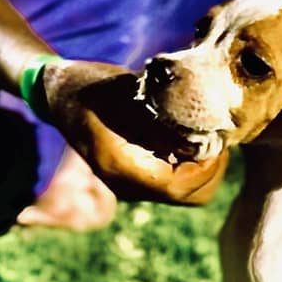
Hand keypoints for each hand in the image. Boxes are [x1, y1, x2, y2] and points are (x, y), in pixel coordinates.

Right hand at [41, 60, 227, 204]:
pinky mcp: (138, 179)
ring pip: (187, 194)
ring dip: (206, 169)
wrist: (61, 94)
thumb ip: (163, 118)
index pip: (177, 185)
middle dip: (212, 170)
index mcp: (120, 166)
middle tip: (220, 139)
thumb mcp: (129, 92)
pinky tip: (195, 140)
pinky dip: (194, 166)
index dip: (206, 167)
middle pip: (189, 196)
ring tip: (211, 138)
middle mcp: (126, 184)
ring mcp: (132, 185)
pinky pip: (177, 184)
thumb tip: (205, 136)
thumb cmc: (91, 86)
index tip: (217, 139)